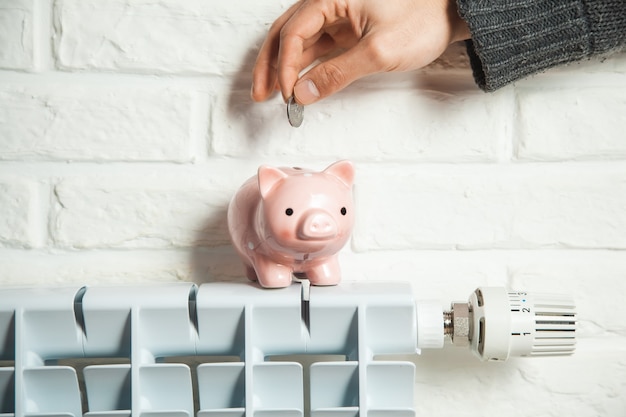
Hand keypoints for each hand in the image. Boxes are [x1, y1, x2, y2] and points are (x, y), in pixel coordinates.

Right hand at [251, 0, 470, 104]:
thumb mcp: (378, 51)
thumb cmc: (421, 21)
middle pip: (284, 34)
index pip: (293, 32)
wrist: (449, 14)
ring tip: (271, 95)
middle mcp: (328, 4)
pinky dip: (302, 69)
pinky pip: (314, 49)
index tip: (287, 94)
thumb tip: (303, 93)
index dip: (284, 65)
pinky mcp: (344, 32)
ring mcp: (335, 19)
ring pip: (296, 43)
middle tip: (259, 94)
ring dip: (282, 68)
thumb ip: (337, 73)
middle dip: (270, 65)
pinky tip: (296, 86)